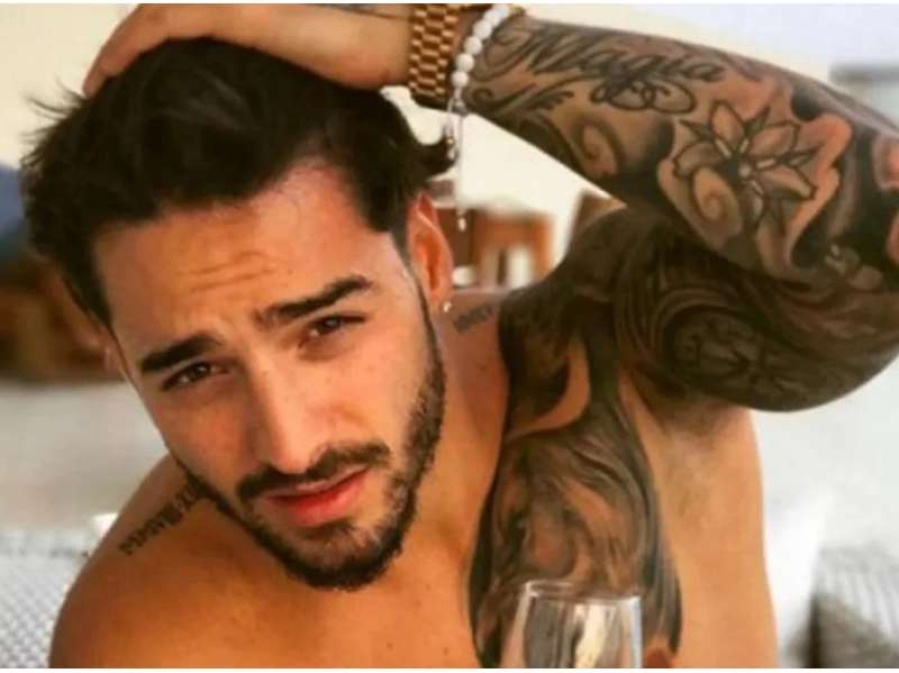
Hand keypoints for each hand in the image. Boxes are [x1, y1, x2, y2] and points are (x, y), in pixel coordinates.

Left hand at [83, 4, 414, 95]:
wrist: (394, 42)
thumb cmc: (369, 63)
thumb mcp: (313, 81)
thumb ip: (283, 88)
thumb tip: (272, 126)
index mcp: (252, 20)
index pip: (186, 24)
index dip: (150, 46)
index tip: (130, 79)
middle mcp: (238, 6)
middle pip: (161, 16)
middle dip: (124, 48)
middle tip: (102, 80)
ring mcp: (237, 7)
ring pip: (154, 16)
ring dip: (119, 48)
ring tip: (99, 79)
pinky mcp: (239, 15)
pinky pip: (168, 24)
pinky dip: (132, 44)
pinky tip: (111, 70)